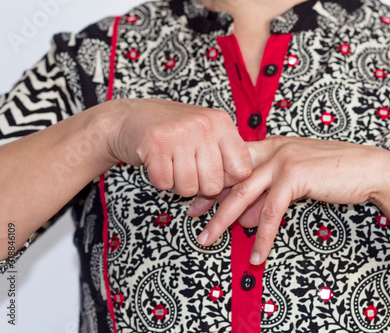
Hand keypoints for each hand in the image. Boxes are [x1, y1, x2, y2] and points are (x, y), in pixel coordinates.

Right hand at [103, 99, 251, 196]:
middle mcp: (203, 126)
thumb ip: (225, 154)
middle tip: (188, 171)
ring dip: (178, 185)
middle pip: (214, 184)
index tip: (214, 174)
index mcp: (221, 123)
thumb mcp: (206, 131)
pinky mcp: (155, 145)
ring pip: (189, 188)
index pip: (242, 169)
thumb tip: (241, 189)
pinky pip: (166, 184)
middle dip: (199, 186)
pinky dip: (161, 182)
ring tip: (172, 166)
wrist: (128, 117)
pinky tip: (158, 165)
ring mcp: (179, 134)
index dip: (228, 180)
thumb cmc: (173, 131)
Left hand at [194, 135, 389, 263]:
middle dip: (208, 201)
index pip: (232, 165)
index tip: (198, 203)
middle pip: (230, 177)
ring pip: (243, 194)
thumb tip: (245, 217)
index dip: (213, 185)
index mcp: (270, 146)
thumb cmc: (334, 173)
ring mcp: (283, 160)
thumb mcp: (295, 180)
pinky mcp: (295, 175)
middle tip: (191, 220)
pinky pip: (271, 211)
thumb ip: (269, 193)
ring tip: (208, 240)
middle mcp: (272, 149)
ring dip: (223, 221)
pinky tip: (257, 254)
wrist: (369, 168)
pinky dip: (262, 236)